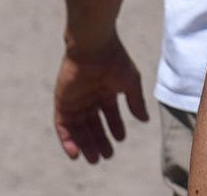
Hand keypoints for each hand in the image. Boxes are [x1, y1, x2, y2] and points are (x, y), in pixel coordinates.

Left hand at [53, 36, 150, 162]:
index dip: (115, 127)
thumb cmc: (115, 61)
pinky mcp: (62, 102)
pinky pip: (62, 125)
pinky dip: (67, 140)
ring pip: (78, 128)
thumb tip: (144, 120)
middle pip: (93, 124)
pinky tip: (75, 153)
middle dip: (100, 140)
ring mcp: (75, 100)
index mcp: (105, 89)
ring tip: (94, 159)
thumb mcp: (130, 83)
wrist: (93, 47)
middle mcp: (89, 96)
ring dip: (85, 144)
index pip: (109, 113)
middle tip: (106, 156)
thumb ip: (135, 102)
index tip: (121, 140)